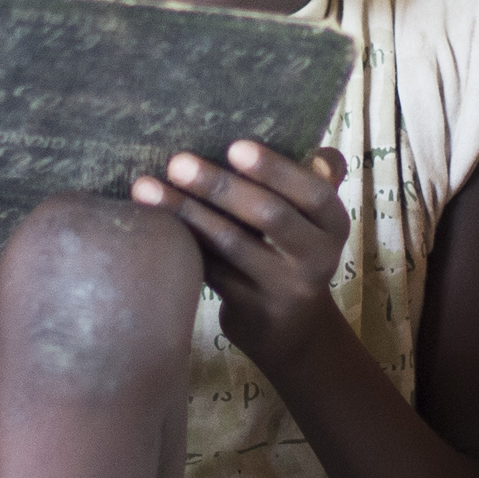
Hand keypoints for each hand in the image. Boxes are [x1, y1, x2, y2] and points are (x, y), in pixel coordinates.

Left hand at [131, 141, 351, 369]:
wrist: (293, 330)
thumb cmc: (293, 251)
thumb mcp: (313, 221)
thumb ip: (316, 181)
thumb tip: (320, 154)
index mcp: (333, 225)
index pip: (312, 192)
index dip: (275, 169)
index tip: (234, 147)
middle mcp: (316, 258)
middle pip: (269, 216)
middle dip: (219, 186)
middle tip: (177, 162)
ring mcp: (282, 288)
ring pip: (230, 244)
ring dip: (186, 212)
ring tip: (145, 188)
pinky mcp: (249, 310)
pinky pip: (209, 270)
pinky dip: (181, 242)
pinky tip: (151, 223)